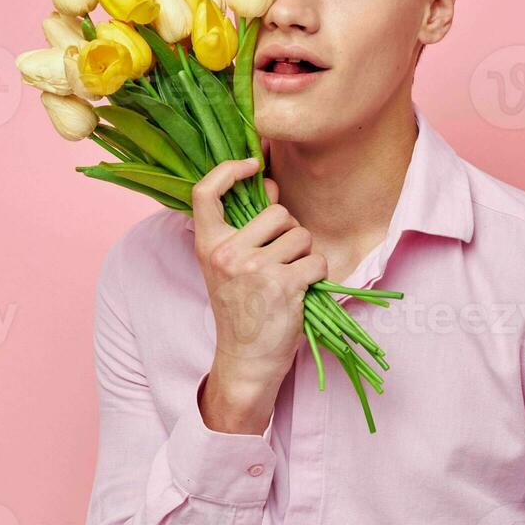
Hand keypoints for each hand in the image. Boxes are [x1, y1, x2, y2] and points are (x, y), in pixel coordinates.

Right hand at [191, 157, 326, 433]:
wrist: (246, 359)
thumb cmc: (241, 308)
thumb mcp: (227, 266)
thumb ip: (243, 227)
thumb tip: (271, 185)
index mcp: (207, 245)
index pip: (205, 192)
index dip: (229, 169)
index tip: (252, 165)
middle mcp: (227, 253)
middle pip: (277, 212)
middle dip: (290, 231)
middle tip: (282, 258)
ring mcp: (255, 269)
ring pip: (302, 235)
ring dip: (306, 254)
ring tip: (290, 277)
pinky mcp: (284, 286)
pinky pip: (318, 261)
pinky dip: (319, 274)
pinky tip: (304, 290)